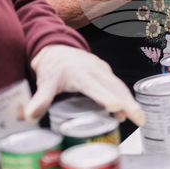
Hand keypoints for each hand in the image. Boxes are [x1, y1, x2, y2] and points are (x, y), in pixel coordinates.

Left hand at [26, 45, 144, 124]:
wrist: (58, 49)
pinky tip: (128, 113)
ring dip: (130, 102)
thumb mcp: (44, 82)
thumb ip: (39, 99)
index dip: (104, 96)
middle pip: (113, 86)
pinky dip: (126, 98)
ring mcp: (102, 71)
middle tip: (138, 119)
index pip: (93, 86)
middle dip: (127, 102)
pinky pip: (118, 86)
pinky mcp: (105, 74)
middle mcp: (93, 70)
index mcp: (78, 73)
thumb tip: (29, 117)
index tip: (116, 107)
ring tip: (140, 119)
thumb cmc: (52, 67)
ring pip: (119, 86)